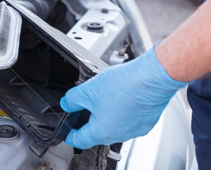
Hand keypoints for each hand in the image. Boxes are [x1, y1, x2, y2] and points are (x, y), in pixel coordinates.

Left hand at [60, 47, 187, 148]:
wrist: (152, 78)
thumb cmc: (124, 86)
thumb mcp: (88, 90)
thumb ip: (72, 99)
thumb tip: (67, 104)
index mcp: (102, 132)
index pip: (81, 140)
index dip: (71, 135)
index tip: (68, 133)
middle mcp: (119, 135)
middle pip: (98, 133)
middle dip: (89, 122)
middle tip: (83, 109)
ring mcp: (135, 130)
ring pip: (114, 126)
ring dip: (106, 116)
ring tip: (103, 98)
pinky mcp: (146, 122)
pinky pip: (129, 121)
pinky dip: (122, 113)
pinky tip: (120, 98)